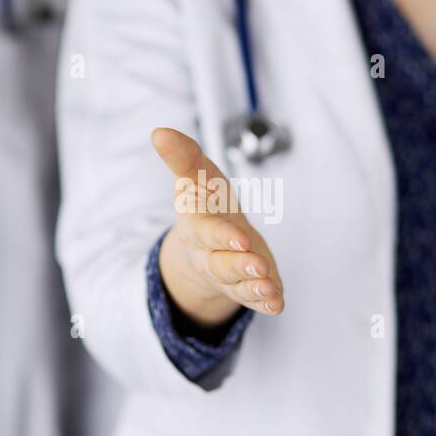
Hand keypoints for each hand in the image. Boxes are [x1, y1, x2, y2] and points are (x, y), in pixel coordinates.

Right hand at [151, 127, 283, 327]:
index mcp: (198, 227)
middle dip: (240, 266)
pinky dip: (265, 302)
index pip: (207, 232)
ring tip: (270, 288)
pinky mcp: (245, 286)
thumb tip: (159, 132)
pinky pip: (252, 299)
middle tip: (258, 266)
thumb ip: (182, 156)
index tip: (240, 238)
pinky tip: (276, 303)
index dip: (222, 237)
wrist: (208, 239)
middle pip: (221, 265)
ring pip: (238, 285)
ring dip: (254, 287)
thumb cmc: (206, 202)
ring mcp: (228, 274)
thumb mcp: (196, 175)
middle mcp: (210, 255)